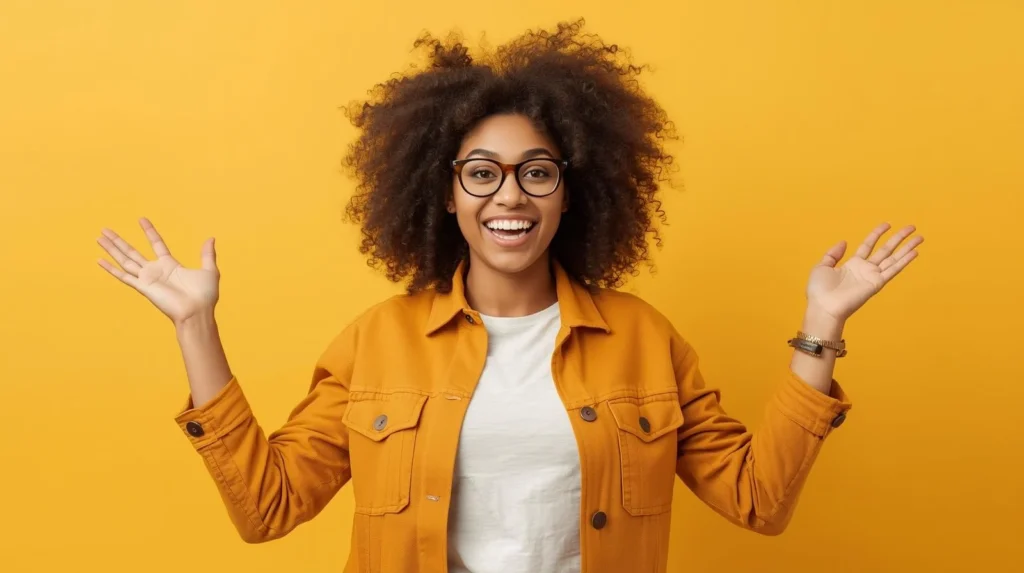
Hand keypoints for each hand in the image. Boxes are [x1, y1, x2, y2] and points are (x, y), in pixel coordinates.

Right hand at [96, 218, 219, 324]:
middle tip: (106, 229)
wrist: (198, 311)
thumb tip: (211, 238)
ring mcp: (147, 278)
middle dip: (119, 240)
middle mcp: (155, 271)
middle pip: (132, 251)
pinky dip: (111, 268)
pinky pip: (124, 276)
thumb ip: (207, 254)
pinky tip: (99, 260)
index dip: (149, 231)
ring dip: (111, 249)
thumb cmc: (204, 296)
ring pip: (124, 260)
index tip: (141, 219)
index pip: (156, 244)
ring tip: (99, 237)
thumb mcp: (209, 270)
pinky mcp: (143, 287)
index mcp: (170, 265)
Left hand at [805, 222, 923, 321]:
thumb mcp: (822, 266)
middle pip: (886, 250)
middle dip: (899, 238)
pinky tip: (914, 252)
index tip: (887, 224)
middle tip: (912, 227)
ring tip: (919, 237)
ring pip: (894, 258)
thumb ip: (833, 253)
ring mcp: (872, 276)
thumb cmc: (819, 291)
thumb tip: (844, 241)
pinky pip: (893, 270)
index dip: (877, 234)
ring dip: (907, 248)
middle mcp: (865, 269)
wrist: (823, 307)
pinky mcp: (877, 283)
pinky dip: (904, 261)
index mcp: (853, 264)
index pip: (868, 245)